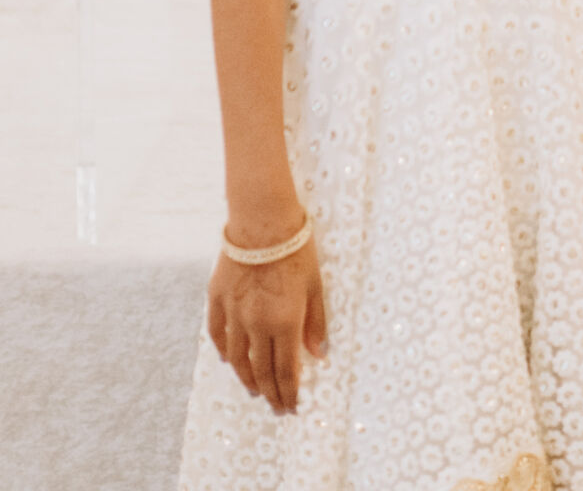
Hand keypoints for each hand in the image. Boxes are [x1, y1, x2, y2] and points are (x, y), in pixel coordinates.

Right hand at [207, 236, 326, 412]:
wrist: (263, 220)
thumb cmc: (296, 249)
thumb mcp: (315, 285)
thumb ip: (315, 323)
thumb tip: (318, 355)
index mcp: (284, 321)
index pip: (286, 369)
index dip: (289, 392)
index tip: (292, 407)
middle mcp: (256, 323)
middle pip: (261, 370)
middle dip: (271, 393)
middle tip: (276, 408)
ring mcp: (234, 313)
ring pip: (237, 358)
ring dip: (246, 378)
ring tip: (255, 391)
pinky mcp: (217, 298)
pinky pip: (216, 333)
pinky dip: (222, 350)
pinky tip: (228, 360)